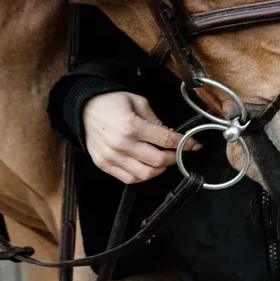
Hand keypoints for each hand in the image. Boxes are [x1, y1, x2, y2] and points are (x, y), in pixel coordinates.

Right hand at [82, 91, 199, 183]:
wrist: (84, 108)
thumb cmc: (112, 101)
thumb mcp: (138, 102)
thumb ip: (155, 120)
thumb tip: (171, 134)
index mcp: (132, 126)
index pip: (166, 140)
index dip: (184, 144)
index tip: (195, 145)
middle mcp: (122, 144)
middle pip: (158, 160)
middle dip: (175, 158)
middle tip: (181, 153)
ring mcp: (112, 157)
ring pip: (145, 174)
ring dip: (160, 170)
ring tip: (165, 161)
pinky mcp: (104, 165)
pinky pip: (128, 179)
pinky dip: (143, 177)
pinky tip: (149, 168)